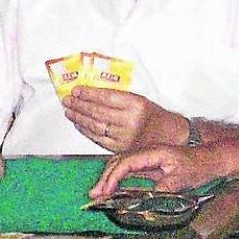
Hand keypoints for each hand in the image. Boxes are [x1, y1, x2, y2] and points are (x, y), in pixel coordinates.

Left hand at [63, 87, 184, 151]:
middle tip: (67, 99)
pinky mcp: (121, 149)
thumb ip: (117, 97)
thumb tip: (92, 93)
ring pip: (95, 126)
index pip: (105, 96)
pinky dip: (86, 131)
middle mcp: (130, 121)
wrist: (171, 136)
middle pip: (97, 111)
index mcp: (135, 104)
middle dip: (79, 105)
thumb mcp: (140, 99)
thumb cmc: (155, 116)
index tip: (76, 90)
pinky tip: (79, 125)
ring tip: (70, 110)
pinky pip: (99, 139)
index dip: (88, 93)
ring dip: (79, 118)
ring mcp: (125, 136)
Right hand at [90, 144, 224, 197]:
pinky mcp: (148, 165)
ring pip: (120, 164)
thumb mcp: (183, 178)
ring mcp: (146, 158)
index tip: (106, 190)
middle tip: (95, 194)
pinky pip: (127, 169)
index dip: (114, 176)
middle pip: (119, 162)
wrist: (209, 159)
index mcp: (153, 152)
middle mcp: (146, 152)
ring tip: (97, 193)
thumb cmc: (197, 164)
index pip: (127, 162)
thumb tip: (149, 197)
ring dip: (108, 178)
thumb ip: (166, 187)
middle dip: (105, 178)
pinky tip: (111, 188)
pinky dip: (116, 178)